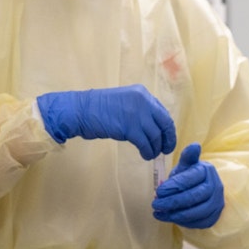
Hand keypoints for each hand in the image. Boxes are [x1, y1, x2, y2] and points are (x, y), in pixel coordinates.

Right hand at [36, 84, 176, 159]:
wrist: (80, 110)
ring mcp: (137, 114)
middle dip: (168, 138)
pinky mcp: (129, 128)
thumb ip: (139, 110)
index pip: (162, 111)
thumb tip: (152, 127)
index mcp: (142, 93)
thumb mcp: (124, 102)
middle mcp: (143, 101)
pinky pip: (145, 143)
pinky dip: (147, 151)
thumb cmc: (98, 108)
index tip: (167, 137)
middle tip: (166, 149)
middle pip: (164, 122)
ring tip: (152, 154)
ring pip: (155, 135)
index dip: (166, 127)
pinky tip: (145, 155)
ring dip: (156, 147)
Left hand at [153, 143, 223, 228]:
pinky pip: (197, 222)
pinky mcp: (213, 216)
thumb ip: (187, 157)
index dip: (173, 186)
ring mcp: (216, 203)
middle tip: (155, 204)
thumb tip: (195, 145)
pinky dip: (181, 222)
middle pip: (193, 196)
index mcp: (206, 171)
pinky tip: (169, 218)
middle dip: (171, 201)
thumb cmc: (190, 177)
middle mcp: (215, 187)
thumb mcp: (187, 165)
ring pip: (196, 212)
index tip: (158, 191)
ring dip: (175, 214)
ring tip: (159, 213)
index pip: (189, 179)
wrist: (205, 190)